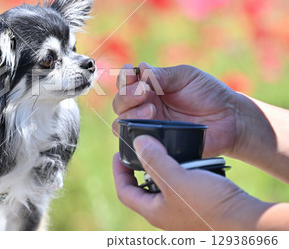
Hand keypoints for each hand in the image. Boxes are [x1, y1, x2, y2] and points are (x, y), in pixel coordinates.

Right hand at [112, 63, 238, 156]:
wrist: (230, 119)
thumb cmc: (209, 93)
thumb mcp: (186, 76)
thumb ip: (163, 75)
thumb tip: (141, 69)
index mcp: (149, 87)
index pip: (126, 82)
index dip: (125, 78)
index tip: (132, 73)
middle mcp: (144, 106)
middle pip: (120, 102)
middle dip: (127, 96)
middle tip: (145, 92)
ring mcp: (148, 126)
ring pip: (122, 123)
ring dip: (130, 114)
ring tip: (151, 111)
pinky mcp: (156, 144)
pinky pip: (135, 144)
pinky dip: (135, 137)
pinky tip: (148, 130)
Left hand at [112, 135, 269, 229]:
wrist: (247, 222)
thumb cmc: (210, 204)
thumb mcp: (177, 179)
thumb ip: (155, 160)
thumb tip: (137, 143)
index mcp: (154, 211)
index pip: (124, 191)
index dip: (118, 171)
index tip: (119, 153)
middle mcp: (165, 214)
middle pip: (143, 187)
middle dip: (142, 166)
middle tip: (145, 147)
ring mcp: (182, 211)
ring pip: (164, 184)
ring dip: (164, 166)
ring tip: (169, 149)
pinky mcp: (198, 206)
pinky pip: (182, 185)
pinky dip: (181, 171)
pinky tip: (191, 160)